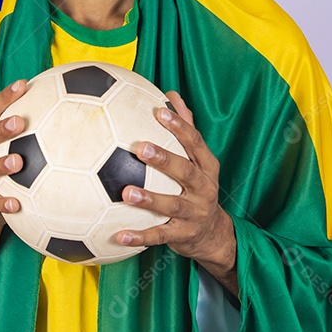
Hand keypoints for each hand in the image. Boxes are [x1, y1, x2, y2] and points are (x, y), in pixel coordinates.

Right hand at [0, 80, 27, 228]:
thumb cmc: (2, 162)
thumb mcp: (9, 142)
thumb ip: (28, 124)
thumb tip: (63, 99)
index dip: (5, 97)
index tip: (23, 85)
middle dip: (0, 129)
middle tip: (19, 122)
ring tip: (18, 162)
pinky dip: (2, 202)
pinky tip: (16, 204)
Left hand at [115, 91, 236, 275]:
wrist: (214, 234)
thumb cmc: (198, 187)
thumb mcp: (198, 160)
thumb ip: (186, 128)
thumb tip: (171, 95)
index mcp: (206, 167)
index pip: (195, 142)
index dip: (179, 127)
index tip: (159, 112)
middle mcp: (203, 188)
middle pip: (185, 171)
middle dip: (164, 159)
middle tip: (140, 148)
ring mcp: (194, 213)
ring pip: (171, 205)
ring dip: (149, 199)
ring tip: (126, 192)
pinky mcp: (182, 235)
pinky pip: (158, 236)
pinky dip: (139, 236)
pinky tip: (118, 235)